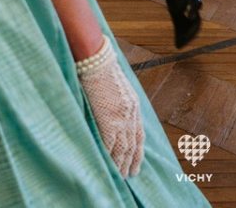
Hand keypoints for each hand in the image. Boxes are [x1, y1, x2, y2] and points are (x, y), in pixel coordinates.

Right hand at [75, 38, 144, 177]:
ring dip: (122, 163)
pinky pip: (110, 144)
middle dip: (132, 160)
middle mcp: (131, 113)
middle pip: (134, 143)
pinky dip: (110, 156)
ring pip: (123, 148)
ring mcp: (120, 117)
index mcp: (133, 105)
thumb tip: (114, 112)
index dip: (138, 150)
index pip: (139, 133)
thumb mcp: (117, 86)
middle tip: (130, 174)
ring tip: (120, 176)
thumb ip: (119, 101)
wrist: (96, 60)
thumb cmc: (101, 69)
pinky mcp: (108, 119)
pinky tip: (109, 165)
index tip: (137, 162)